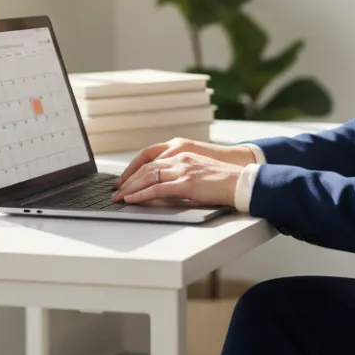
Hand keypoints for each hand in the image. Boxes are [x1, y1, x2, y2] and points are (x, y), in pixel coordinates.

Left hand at [111, 151, 242, 206]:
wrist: (239, 181)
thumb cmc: (222, 180)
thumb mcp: (197, 171)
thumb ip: (181, 174)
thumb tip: (164, 186)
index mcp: (182, 154)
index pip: (150, 160)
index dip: (134, 170)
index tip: (124, 180)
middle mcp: (179, 159)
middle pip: (145, 168)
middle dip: (127, 180)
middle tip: (116, 190)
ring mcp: (182, 170)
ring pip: (147, 177)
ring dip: (130, 188)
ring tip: (119, 197)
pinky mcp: (185, 183)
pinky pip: (156, 188)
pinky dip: (141, 195)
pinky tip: (132, 200)